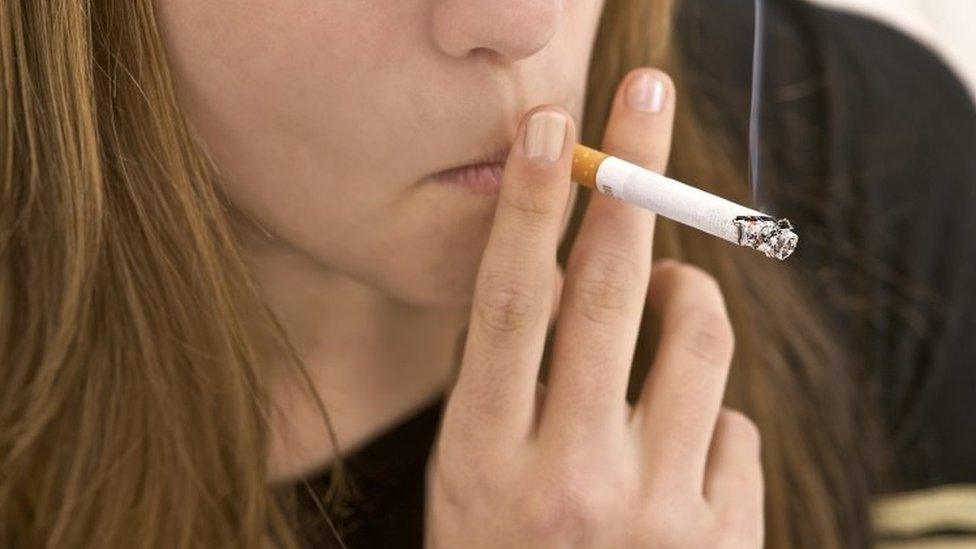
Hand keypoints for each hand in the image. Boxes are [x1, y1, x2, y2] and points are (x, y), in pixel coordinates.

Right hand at [425, 68, 762, 547]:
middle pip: (608, 296)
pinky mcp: (722, 542)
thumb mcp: (470, 482)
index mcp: (483, 463)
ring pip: (700, 340)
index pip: (508, 307)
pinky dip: (709, 416)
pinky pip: (735, 425)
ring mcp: (654, 517)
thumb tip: (562, 269)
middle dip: (629, 185)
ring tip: (678, 290)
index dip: (530, 208)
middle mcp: (568, 484)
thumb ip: (506, 387)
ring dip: (692, 291)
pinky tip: (680, 453)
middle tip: (643, 103)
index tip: (548, 129)